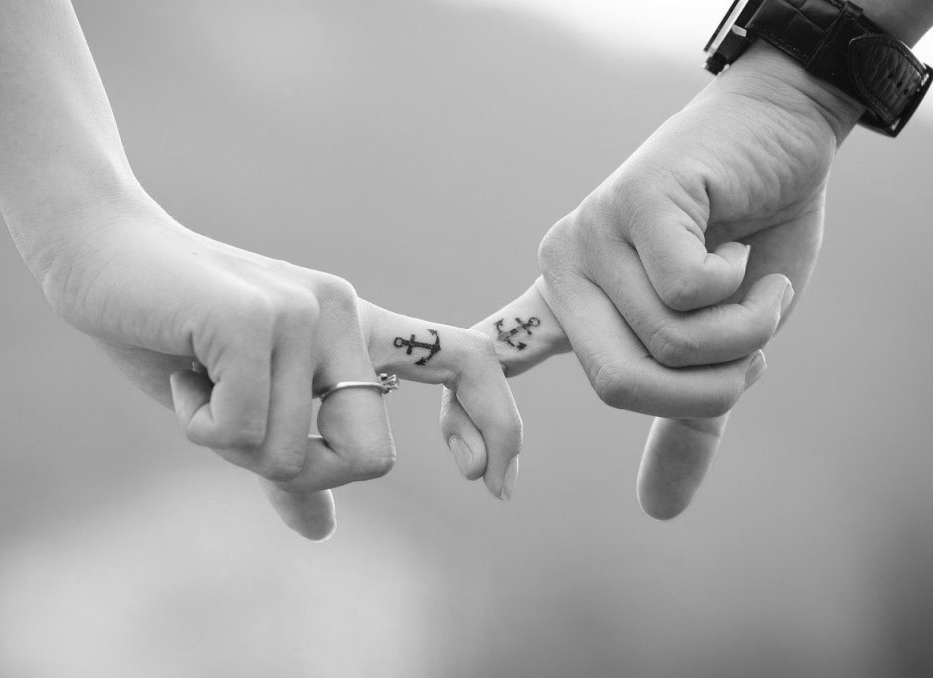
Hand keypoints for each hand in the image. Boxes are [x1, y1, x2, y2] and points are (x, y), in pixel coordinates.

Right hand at [36, 196, 520, 539]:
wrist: (100, 254)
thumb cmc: (172, 334)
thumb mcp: (240, 409)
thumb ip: (288, 465)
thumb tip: (322, 530)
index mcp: (353, 331)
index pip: (467, 361)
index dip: (497, 423)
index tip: (495, 484)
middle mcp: (344, 314)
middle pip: (370, 458)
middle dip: (300, 472)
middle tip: (238, 424)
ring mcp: (304, 313)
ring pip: (295, 454)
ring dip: (230, 443)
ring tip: (197, 378)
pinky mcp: (258, 319)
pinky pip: (245, 432)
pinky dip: (199, 424)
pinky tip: (179, 369)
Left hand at [454, 44, 864, 515]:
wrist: (780, 135)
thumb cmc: (747, 239)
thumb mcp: (717, 345)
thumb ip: (682, 418)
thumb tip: (657, 511)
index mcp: (568, 305)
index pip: (496, 363)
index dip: (470, 421)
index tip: (479, 479)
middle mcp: (563, 270)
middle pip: (617, 383)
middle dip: (707, 384)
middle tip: (751, 347)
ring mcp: (592, 234)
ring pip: (665, 340)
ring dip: (741, 331)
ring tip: (753, 285)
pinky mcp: (633, 202)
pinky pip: (685, 291)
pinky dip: (744, 289)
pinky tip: (741, 245)